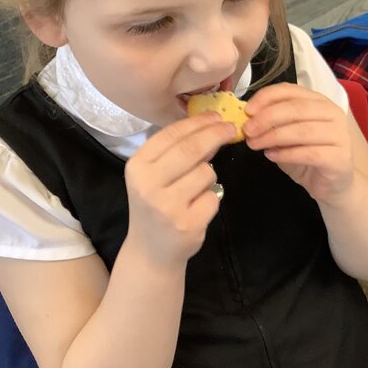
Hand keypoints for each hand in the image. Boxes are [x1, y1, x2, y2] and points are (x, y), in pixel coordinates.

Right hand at [123, 112, 236, 267]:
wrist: (150, 250)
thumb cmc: (156, 205)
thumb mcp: (154, 175)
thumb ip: (176, 151)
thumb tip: (211, 124)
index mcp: (137, 166)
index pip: (171, 134)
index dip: (197, 122)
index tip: (217, 116)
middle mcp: (148, 185)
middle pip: (191, 149)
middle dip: (215, 135)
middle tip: (231, 129)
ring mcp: (167, 206)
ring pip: (207, 173)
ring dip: (209, 176)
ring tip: (195, 189)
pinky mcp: (187, 223)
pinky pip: (213, 197)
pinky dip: (211, 199)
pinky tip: (197, 208)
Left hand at [243, 83, 356, 204]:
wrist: (331, 184)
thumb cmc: (306, 156)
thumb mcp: (286, 135)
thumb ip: (273, 123)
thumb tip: (248, 118)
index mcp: (318, 102)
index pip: (290, 90)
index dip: (266, 98)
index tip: (247, 111)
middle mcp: (332, 113)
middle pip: (296, 109)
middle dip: (267, 118)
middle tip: (248, 130)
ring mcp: (339, 135)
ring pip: (302, 131)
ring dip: (273, 137)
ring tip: (255, 144)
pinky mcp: (339, 157)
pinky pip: (309, 153)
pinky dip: (286, 154)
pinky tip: (271, 156)